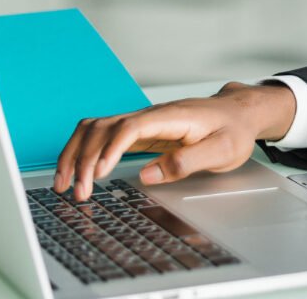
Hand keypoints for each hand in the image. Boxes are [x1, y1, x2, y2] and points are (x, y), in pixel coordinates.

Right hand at [52, 81, 295, 200]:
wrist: (240, 113)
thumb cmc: (233, 130)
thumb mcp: (223, 151)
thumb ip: (187, 161)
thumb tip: (149, 174)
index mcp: (172, 117)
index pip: (130, 127)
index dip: (111, 149)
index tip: (100, 174)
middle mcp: (151, 115)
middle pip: (104, 127)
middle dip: (85, 159)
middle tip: (80, 193)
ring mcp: (142, 120)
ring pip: (96, 128)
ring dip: (76, 154)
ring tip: (65, 185)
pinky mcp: (138, 130)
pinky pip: (101, 135)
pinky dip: (83, 151)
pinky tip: (76, 171)